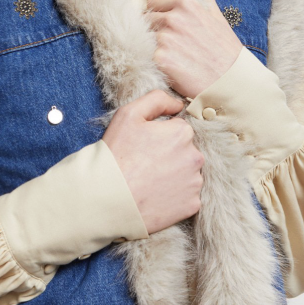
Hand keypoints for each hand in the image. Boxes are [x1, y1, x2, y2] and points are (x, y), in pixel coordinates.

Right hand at [102, 89, 203, 232]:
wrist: (107, 198)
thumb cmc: (116, 154)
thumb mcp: (129, 114)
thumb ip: (157, 99)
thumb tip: (178, 104)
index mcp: (183, 133)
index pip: (178, 129)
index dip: (159, 137)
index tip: (144, 147)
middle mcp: (195, 157)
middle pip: (186, 151)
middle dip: (170, 155)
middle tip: (145, 165)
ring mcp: (195, 183)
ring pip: (188, 174)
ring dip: (174, 176)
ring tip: (150, 181)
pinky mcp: (192, 205)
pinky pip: (188, 196)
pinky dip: (175, 196)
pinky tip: (156, 195)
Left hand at [146, 0, 242, 99]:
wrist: (231, 82)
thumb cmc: (226, 52)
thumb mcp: (217, 17)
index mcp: (187, 4)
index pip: (154, 2)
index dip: (157, 14)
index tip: (164, 27)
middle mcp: (173, 18)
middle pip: (146, 20)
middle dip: (154, 31)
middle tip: (169, 46)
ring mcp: (165, 38)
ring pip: (144, 38)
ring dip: (152, 47)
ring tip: (171, 58)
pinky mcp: (159, 58)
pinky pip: (146, 56)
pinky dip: (154, 62)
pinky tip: (168, 68)